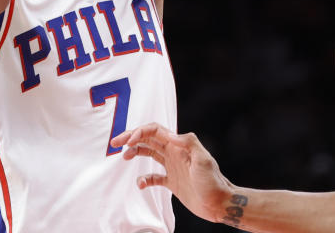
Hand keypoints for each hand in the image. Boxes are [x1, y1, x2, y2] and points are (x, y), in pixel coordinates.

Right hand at [111, 123, 233, 222]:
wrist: (219, 202)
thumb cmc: (213, 181)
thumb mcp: (203, 159)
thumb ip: (188, 143)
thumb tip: (170, 135)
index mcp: (179, 145)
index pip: (155, 131)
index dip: (140, 132)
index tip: (128, 141)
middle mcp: (174, 153)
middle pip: (149, 139)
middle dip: (131, 138)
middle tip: (115, 142)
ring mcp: (172, 167)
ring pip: (149, 153)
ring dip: (135, 152)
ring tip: (124, 157)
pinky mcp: (172, 182)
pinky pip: (154, 177)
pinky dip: (144, 178)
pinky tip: (141, 184)